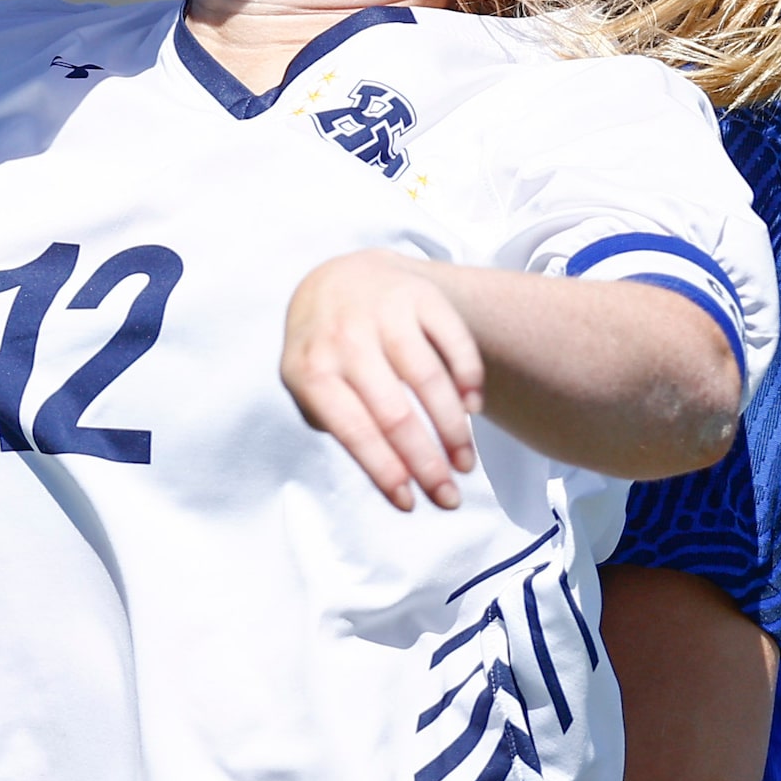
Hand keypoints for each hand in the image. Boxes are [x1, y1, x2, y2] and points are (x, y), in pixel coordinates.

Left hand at [280, 251, 484, 510]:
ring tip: (465, 463)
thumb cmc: (325, 351)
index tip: (409, 503)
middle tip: (449, 497)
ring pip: (429, 380)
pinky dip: (468, 377)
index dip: (384, 470)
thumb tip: (391, 474)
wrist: (339, 278)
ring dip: (454, 429)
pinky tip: (473, 408)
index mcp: (311, 370)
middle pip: (395, 413)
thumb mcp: (308, 384)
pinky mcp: (420, 294)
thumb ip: (336, 424)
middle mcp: (346, 338)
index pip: (354, 430)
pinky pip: (453, 340)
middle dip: (427, 463)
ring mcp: (384, 312)